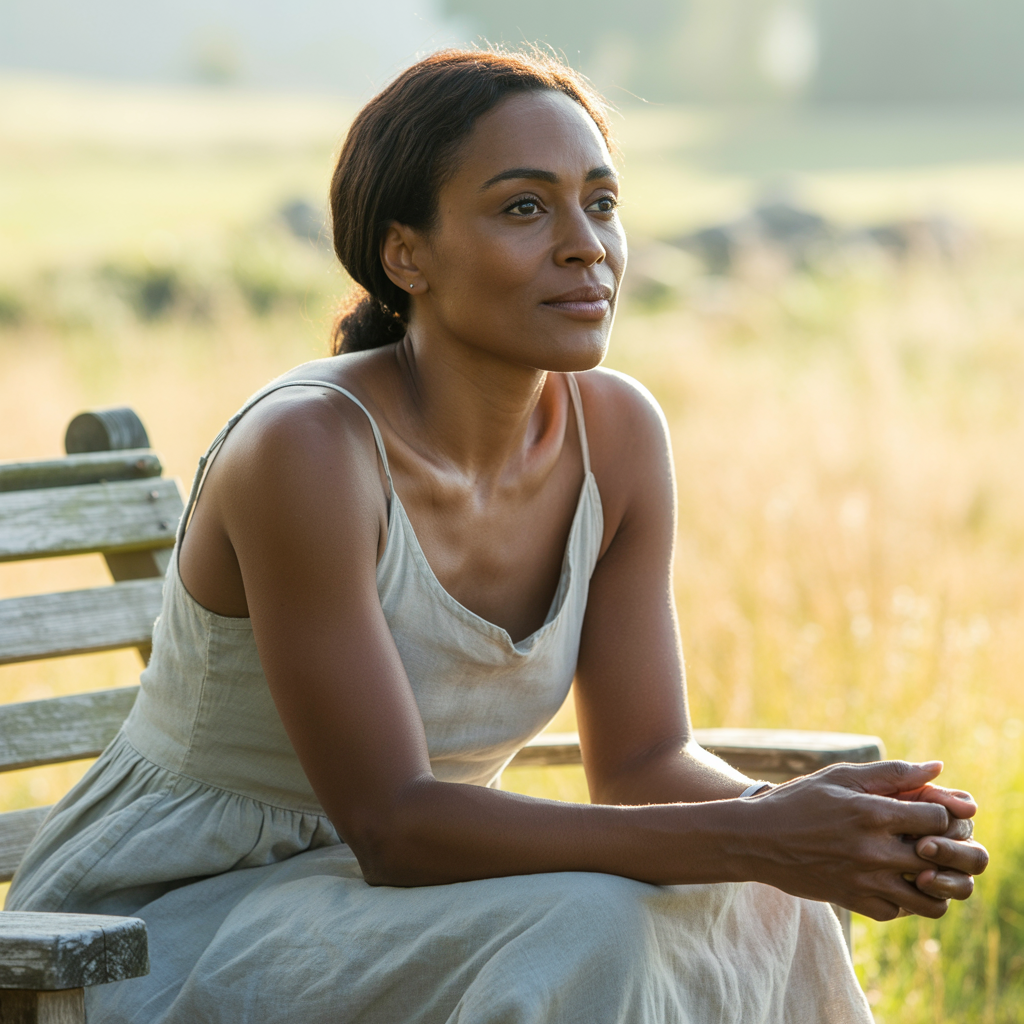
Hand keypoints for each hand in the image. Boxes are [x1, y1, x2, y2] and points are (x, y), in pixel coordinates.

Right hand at [747, 760, 977, 920]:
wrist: (756, 838)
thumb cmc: (799, 800)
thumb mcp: (841, 777)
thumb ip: (892, 773)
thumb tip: (937, 767)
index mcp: (871, 814)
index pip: (939, 818)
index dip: (942, 813)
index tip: (928, 811)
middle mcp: (873, 851)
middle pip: (941, 858)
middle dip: (945, 847)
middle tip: (930, 838)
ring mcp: (865, 881)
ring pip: (929, 899)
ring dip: (933, 883)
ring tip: (919, 866)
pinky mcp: (854, 901)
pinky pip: (897, 911)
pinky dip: (902, 899)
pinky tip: (890, 879)